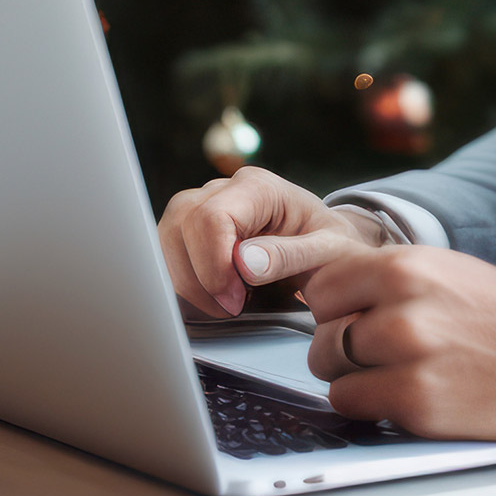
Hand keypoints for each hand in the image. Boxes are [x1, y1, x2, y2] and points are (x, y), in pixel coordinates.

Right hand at [157, 167, 385, 316]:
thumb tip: (244, 264)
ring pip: (165, 240)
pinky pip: (167, 255)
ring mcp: (201, 208)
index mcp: (258, 187)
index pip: (211, 216)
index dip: (213, 263)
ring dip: (187, 283)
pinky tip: (213, 297)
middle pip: (180, 225)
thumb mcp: (328, 253)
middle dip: (198, 278)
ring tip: (225, 304)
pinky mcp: (190, 231)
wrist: (326, 248)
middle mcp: (222, 190)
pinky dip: (183, 283)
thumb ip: (290, 255)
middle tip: (232, 307)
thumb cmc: (330, 247)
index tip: (234, 299)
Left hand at [291, 245, 495, 441]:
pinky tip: (408, 398)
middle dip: (342, 348)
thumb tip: (322, 296)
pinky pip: (353, 405)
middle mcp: (403, 307)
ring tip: (398, 376)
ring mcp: (409, 357)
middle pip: (322, 334)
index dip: (334, 309)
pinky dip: (371, 406)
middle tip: (381, 355)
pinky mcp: (418, 403)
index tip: (351, 320)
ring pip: (330, 371)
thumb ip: (385, 280)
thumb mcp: (447, 271)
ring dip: (355, 379)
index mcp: (408, 266)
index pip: (322, 288)